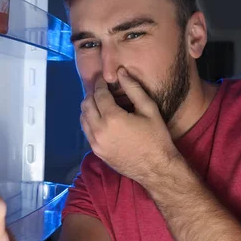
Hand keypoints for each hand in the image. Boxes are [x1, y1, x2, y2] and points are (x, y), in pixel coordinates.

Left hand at [80, 68, 179, 183]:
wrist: (157, 169)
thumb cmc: (156, 138)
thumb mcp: (149, 109)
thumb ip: (133, 89)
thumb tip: (120, 72)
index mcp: (112, 118)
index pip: (99, 94)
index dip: (99, 83)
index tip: (103, 78)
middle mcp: (99, 130)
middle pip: (86, 105)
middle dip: (92, 94)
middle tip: (101, 89)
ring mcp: (96, 143)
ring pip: (83, 119)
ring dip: (89, 108)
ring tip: (101, 103)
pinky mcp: (96, 152)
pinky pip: (87, 132)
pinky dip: (90, 121)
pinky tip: (102, 119)